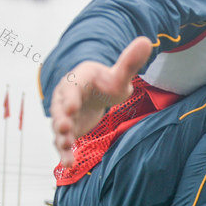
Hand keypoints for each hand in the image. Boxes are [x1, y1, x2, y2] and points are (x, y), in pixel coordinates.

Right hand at [51, 37, 152, 167]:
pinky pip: (62, 141)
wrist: (96, 93)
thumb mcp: (120, 75)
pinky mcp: (67, 129)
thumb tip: (147, 40)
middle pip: (60, 108)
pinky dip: (64, 152)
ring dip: (61, 138)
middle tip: (63, 128)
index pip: (72, 87)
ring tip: (65, 150)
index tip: (73, 108)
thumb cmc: (108, 82)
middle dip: (60, 118)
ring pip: (59, 126)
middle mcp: (65, 96)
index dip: (71, 97)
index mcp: (77, 79)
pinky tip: (68, 164)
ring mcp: (63, 114)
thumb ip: (130, 62)